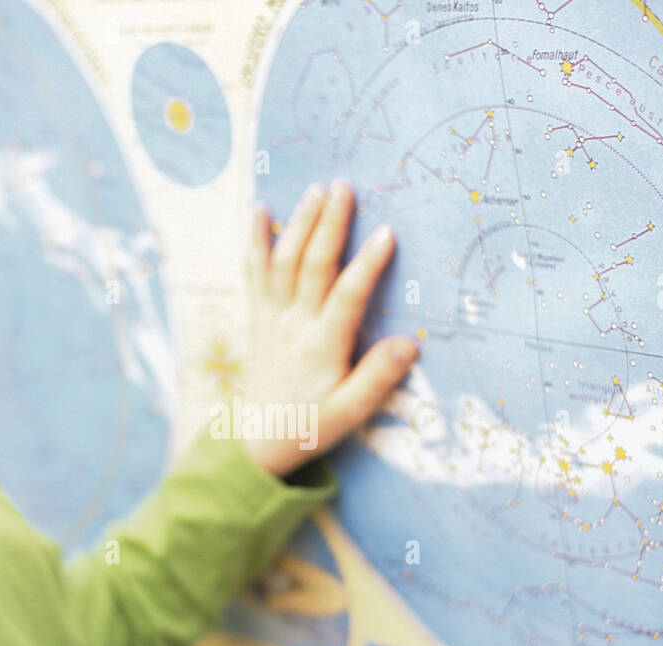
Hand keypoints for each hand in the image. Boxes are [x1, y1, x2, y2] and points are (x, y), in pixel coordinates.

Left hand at [231, 179, 417, 478]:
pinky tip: (259, 209)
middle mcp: (293, 325)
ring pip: (282, 261)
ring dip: (298, 222)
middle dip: (329, 224)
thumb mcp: (351, 412)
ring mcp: (271, 317)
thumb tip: (409, 345)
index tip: (386, 232)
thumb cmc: (310, 425)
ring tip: (316, 189)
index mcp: (321, 347)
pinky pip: (253, 272)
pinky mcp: (258, 317)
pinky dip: (255, 239)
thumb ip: (378, 378)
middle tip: (344, 187)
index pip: (347, 297)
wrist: (257, 440)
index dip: (367, 264)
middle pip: (311, 265)